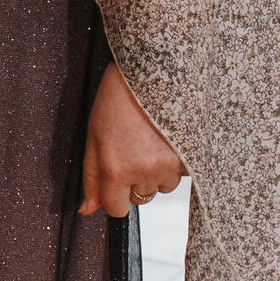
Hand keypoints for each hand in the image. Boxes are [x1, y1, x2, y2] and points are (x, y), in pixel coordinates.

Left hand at [80, 63, 185, 219]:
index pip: (116, 209)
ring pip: (162, 187)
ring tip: (149, 139)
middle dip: (134, 181)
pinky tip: (167, 138)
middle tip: (131, 149)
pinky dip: (176, 161)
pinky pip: (182, 174)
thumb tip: (86, 209)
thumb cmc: (118, 99)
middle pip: (139, 199)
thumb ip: (91, 176)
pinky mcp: (192, 158)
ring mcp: (170, 166)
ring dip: (156, 172)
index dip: (114, 197)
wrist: (151, 71)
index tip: (115, 181)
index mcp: (115, 167)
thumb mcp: (93, 135)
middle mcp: (144, 171)